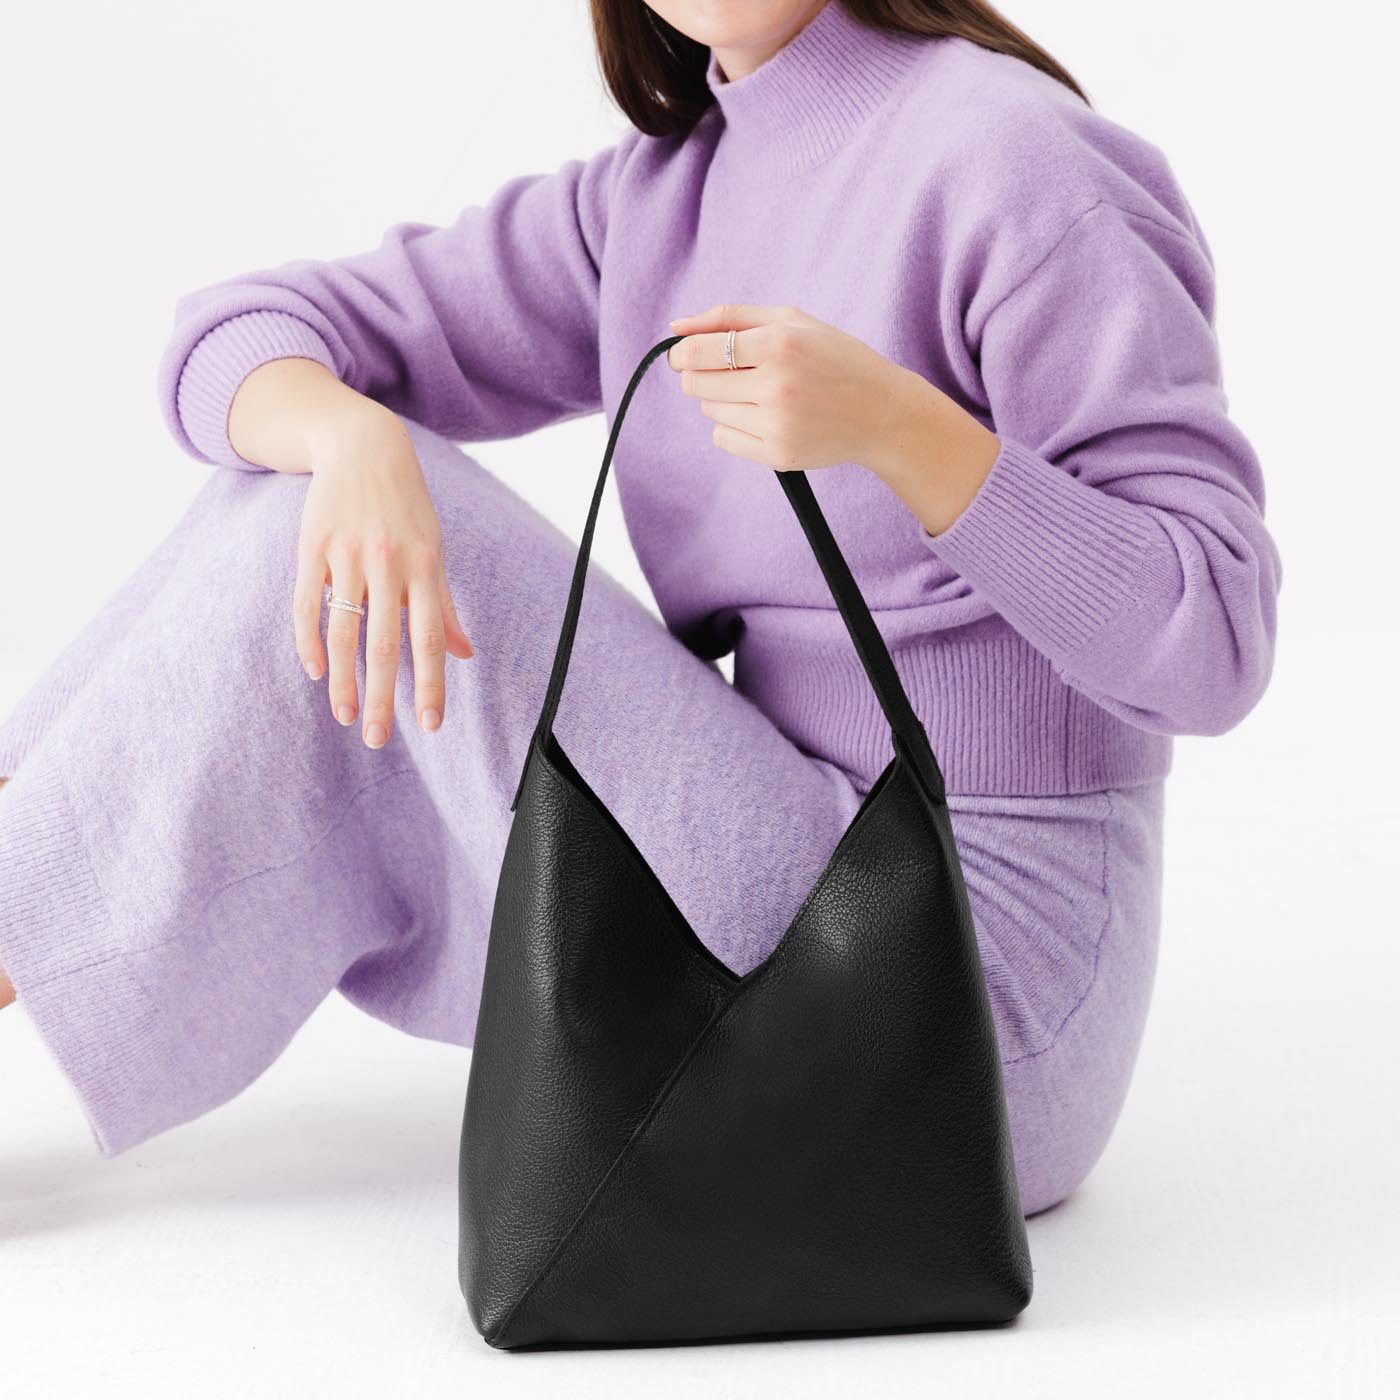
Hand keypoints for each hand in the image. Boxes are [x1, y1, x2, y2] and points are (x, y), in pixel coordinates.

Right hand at [294, 405, 473, 747]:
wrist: (364, 446)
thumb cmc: (407, 508)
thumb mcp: (435, 549)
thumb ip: (444, 606)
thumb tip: (464, 655)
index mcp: (426, 568)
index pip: (428, 639)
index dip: (430, 684)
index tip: (430, 725)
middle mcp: (388, 564)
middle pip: (383, 645)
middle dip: (380, 697)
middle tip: (375, 738)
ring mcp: (347, 556)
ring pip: (343, 632)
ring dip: (342, 681)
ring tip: (343, 716)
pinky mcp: (312, 548)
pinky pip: (306, 604)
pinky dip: (309, 642)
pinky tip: (316, 672)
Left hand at [666, 303, 1000, 532]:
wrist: (881, 412)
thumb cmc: (834, 358)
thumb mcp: (791, 321)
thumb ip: (730, 317)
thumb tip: (675, 327)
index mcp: (779, 344)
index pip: (698, 352)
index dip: (682, 354)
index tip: (684, 356)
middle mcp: (777, 385)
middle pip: (697, 385)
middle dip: (702, 377)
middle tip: (732, 373)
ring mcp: (777, 425)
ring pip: (710, 412)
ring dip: (724, 401)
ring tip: (762, 394)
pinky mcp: (779, 455)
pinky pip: (724, 439)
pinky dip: (734, 428)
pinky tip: (765, 418)